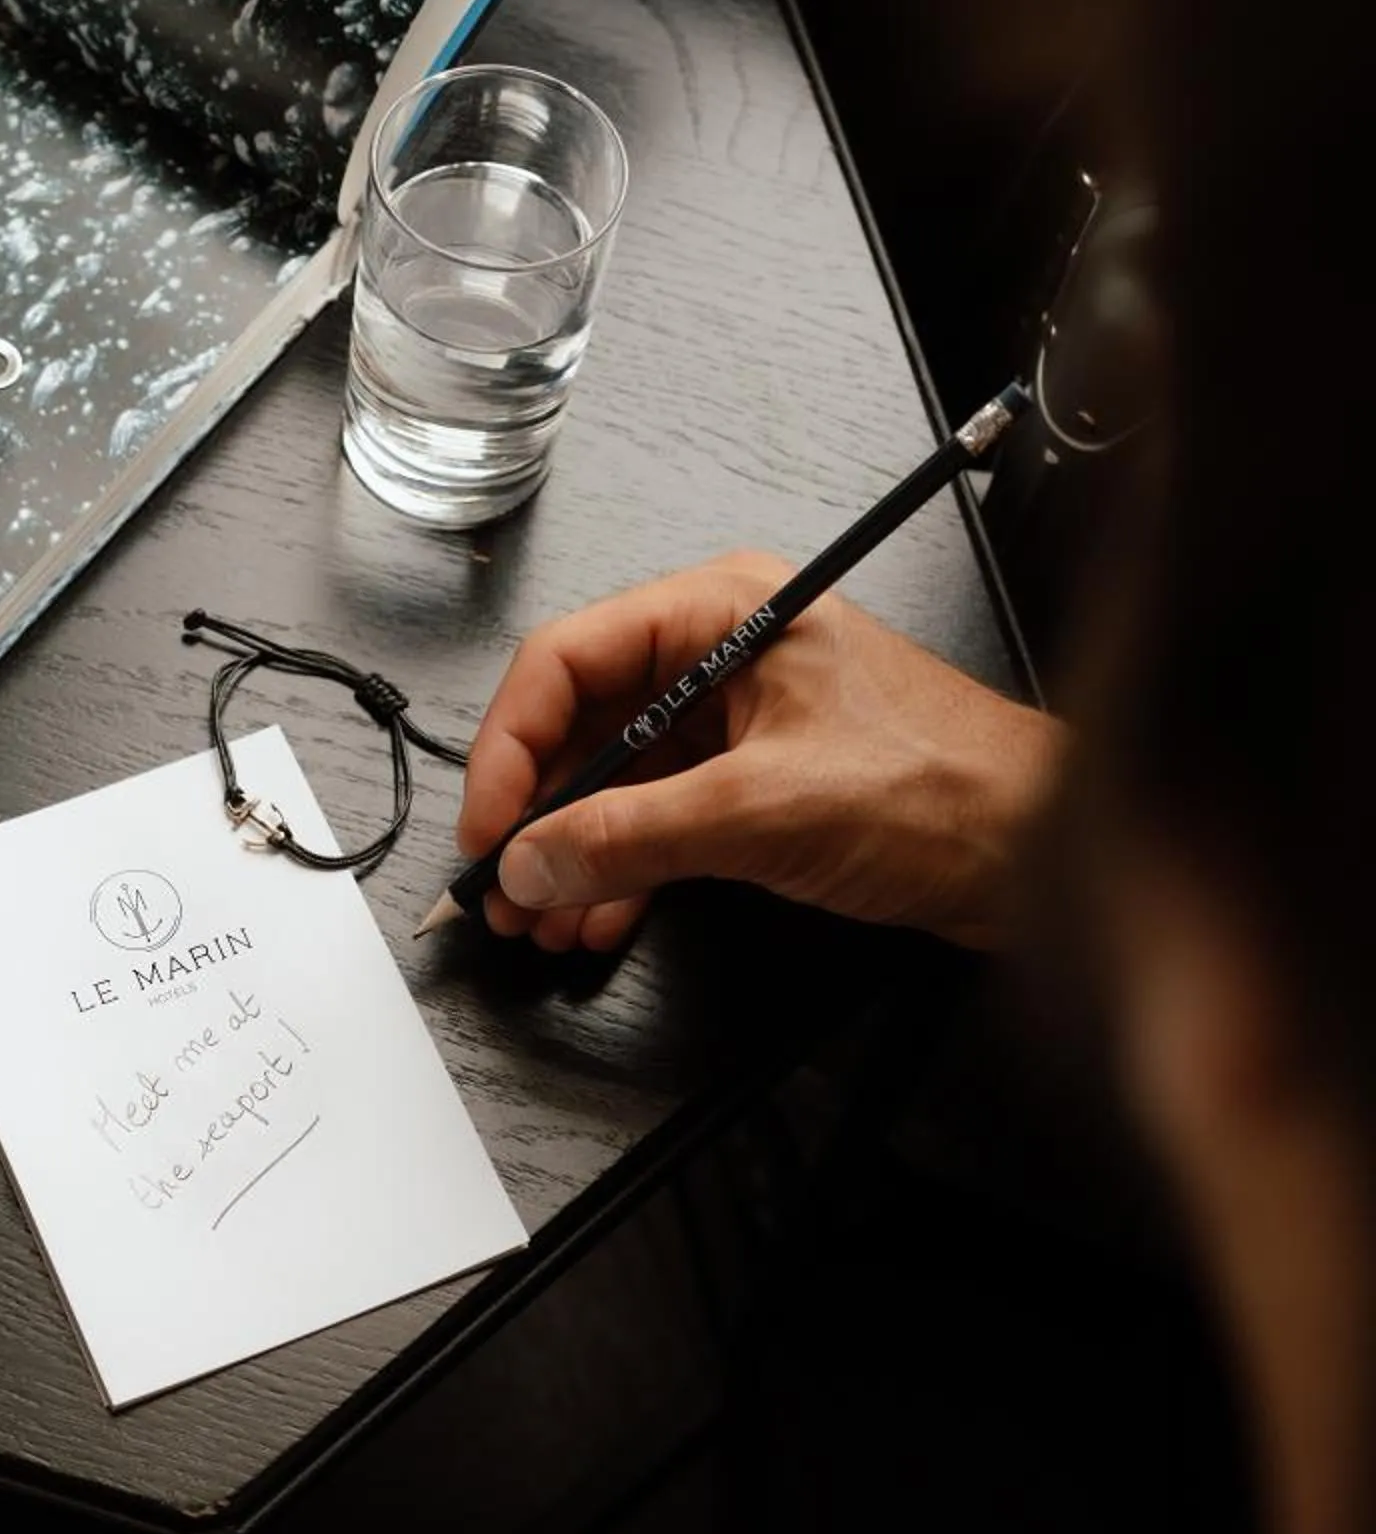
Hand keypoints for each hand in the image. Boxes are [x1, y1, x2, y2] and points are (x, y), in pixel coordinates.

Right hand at [457, 552, 1064, 955]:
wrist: (1044, 852)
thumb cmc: (948, 792)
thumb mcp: (763, 813)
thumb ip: (632, 838)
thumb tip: (531, 862)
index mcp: (724, 613)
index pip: (567, 660)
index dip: (510, 747)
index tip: (488, 829)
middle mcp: (722, 653)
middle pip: (582, 722)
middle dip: (536, 813)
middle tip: (502, 886)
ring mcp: (738, 719)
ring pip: (614, 779)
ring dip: (571, 853)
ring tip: (541, 920)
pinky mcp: (757, 780)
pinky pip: (658, 818)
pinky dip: (622, 870)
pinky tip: (597, 919)